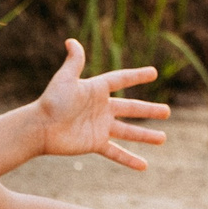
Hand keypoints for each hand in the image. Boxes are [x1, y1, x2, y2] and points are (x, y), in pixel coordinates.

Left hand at [34, 39, 170, 168]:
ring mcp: (100, 127)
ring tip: (163, 139)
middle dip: (149, 110)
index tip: (153, 73)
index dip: (137, 76)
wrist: (40, 128)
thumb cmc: (52, 101)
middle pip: (131, 108)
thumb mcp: (65, 79)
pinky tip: (144, 167)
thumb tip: (71, 41)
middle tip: (167, 112)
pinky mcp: (95, 143)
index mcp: (97, 90)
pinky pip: (116, 152)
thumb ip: (75, 61)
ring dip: (146, 136)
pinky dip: (130, 160)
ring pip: (128, 132)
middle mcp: (101, 108)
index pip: (121, 80)